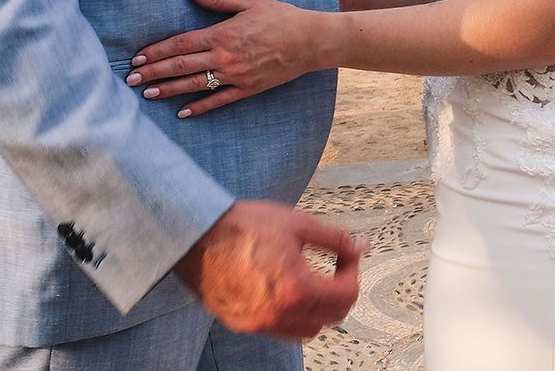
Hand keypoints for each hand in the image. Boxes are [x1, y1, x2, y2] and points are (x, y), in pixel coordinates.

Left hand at [131, 0, 321, 116]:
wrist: (310, 41)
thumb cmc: (281, 17)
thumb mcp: (249, 2)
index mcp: (222, 34)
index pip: (181, 44)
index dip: (157, 51)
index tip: (138, 57)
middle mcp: (224, 57)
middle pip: (181, 66)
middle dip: (154, 72)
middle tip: (131, 79)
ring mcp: (235, 76)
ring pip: (194, 85)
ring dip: (168, 90)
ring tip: (147, 94)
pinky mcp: (247, 89)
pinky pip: (218, 101)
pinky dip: (199, 107)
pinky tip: (182, 113)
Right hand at [174, 199, 359, 338]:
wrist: (196, 236)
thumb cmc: (241, 227)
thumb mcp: (298, 224)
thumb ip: (334, 238)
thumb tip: (357, 245)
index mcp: (296, 290)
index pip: (346, 295)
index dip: (353, 271)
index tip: (348, 255)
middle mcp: (278, 314)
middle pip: (331, 318)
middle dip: (341, 292)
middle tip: (338, 268)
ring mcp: (259, 323)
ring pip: (307, 330)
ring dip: (319, 309)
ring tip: (314, 281)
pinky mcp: (243, 324)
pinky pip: (281, 330)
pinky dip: (294, 315)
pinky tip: (289, 291)